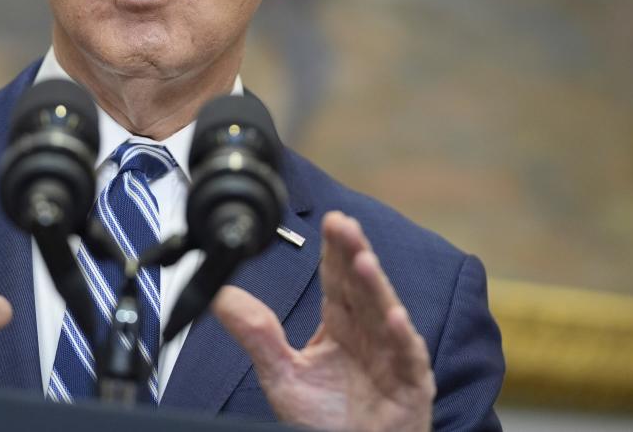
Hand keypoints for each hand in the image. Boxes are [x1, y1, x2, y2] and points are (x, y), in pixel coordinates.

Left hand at [213, 211, 434, 431]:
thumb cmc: (327, 421)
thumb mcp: (282, 375)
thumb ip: (256, 335)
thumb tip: (222, 297)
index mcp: (341, 326)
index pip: (336, 280)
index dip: (334, 250)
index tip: (330, 221)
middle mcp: (368, 333)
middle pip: (360, 285)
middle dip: (353, 253)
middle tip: (344, 224)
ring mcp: (391, 355)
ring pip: (384, 311)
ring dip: (375, 286)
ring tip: (363, 260)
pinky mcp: (410, 383)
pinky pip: (407, 356)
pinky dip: (400, 336)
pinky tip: (393, 317)